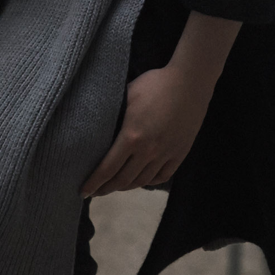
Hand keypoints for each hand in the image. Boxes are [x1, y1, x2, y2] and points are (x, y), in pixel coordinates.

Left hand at [81, 9, 242, 196]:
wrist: (190, 82)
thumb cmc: (155, 84)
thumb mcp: (127, 94)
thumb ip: (114, 113)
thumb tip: (98, 123)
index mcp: (131, 137)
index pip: (107, 168)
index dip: (94, 183)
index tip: (83, 192)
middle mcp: (148, 151)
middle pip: (123, 180)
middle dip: (106, 189)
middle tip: (96, 192)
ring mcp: (166, 154)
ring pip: (142, 181)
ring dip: (126, 187)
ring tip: (116, 186)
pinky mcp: (180, 153)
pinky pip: (162, 176)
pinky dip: (149, 181)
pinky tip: (142, 179)